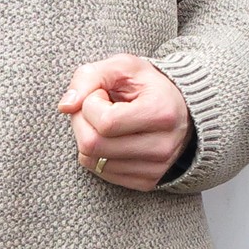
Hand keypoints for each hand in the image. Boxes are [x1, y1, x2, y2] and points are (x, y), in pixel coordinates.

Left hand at [58, 53, 191, 190]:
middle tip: (95, 107)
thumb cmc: (149, 85)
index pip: (105, 122)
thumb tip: (65, 106)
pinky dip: (96, 154)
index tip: (101, 94)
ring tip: (106, 122)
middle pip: (94, 145)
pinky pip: (101, 173)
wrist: (183, 109)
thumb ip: (90, 77)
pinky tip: (112, 138)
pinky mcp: (147, 182)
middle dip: (82, 122)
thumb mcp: (123, 67)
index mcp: (162, 113)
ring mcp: (156, 168)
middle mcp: (163, 146)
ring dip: (88, 137)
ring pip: (93, 162)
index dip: (90, 104)